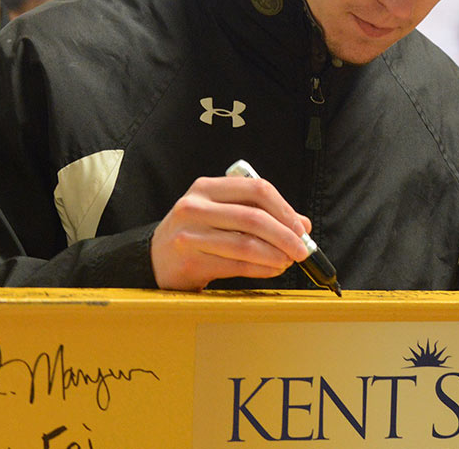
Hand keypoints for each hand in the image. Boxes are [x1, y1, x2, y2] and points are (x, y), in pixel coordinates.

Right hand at [151, 176, 312, 290]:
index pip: (256, 189)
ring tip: (288, 262)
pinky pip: (236, 265)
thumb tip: (302, 225)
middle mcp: (195, 206)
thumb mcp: (222, 213)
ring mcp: (190, 234)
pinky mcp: (190, 260)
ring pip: (245, 244)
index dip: (285, 209)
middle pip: (253, 218)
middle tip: (302, 250)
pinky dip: (261, 269)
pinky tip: (272, 270)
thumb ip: (259, 213)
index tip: (301, 227)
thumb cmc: (197, 232)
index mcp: (207, 188)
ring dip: (275, 255)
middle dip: (285, 236)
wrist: (155, 258)